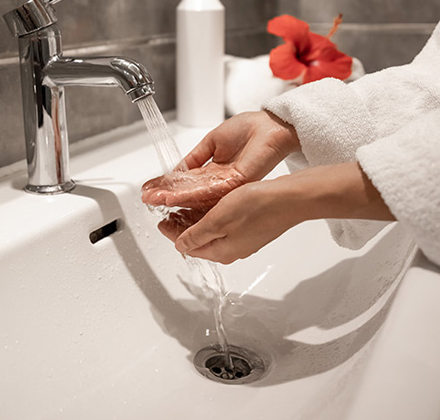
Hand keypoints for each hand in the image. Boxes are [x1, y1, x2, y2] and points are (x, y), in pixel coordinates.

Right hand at [141, 111, 299, 208]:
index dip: (167, 185)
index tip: (150, 188)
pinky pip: (209, 191)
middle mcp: (219, 182)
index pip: (186, 182)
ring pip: (196, 195)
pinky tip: (173, 196)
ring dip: (173, 198)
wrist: (270, 126)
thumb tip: (175, 170)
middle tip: (147, 198)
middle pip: (188, 192)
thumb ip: (194, 158)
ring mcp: (227, 186)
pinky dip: (189, 194)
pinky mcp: (235, 184)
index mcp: (214, 172)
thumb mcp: (212, 142)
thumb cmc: (249, 129)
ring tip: (154, 199)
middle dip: (166, 194)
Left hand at [162, 162, 394, 264]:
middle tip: (170, 213)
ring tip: (185, 207)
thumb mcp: (218, 220)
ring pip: (211, 233)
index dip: (171, 232)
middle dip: (182, 227)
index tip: (161, 221)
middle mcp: (231, 249)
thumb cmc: (256, 207)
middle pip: (199, 241)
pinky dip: (211, 217)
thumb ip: (196, 234)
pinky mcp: (252, 229)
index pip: (187, 246)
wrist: (289, 199)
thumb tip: (180, 246)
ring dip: (196, 221)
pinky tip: (209, 205)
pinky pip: (224, 226)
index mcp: (220, 251)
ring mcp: (243, 239)